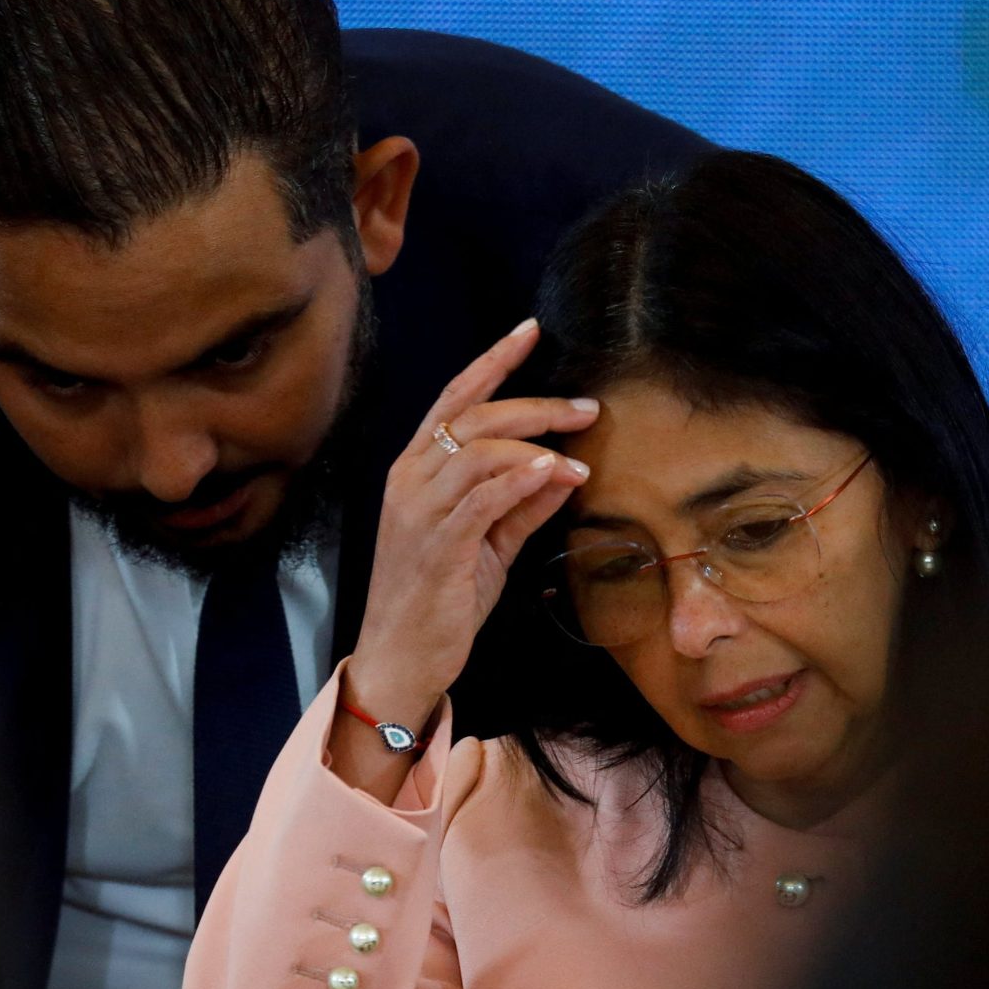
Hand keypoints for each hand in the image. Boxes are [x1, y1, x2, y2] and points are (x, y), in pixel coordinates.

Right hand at [346, 319, 594, 727]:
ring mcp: (419, 511)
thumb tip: (564, 470)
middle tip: (586, 408)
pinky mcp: (437, 545)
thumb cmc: (441, 600)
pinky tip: (552, 472)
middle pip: (473, 417)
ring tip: (581, 459)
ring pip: (478, 451)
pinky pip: (480, 498)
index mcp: (416, 471)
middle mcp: (410, 480)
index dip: (493, 362)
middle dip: (535, 405)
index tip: (531, 331)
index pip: (454, 398)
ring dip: (537, 446)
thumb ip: (522, 506)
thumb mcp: (489, 544)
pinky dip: (519, 479)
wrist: (402, 657)